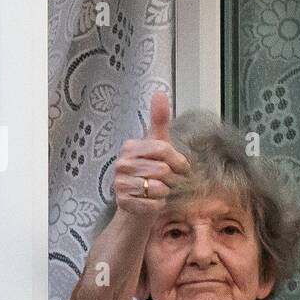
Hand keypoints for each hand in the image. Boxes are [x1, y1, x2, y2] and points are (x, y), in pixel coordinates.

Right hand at [114, 91, 189, 217]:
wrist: (136, 206)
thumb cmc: (150, 173)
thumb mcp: (156, 145)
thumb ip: (159, 120)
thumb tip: (160, 93)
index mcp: (129, 147)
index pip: (163, 149)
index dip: (179, 161)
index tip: (179, 167)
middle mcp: (121, 164)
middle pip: (163, 169)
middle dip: (172, 179)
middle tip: (167, 182)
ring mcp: (119, 184)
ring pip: (159, 188)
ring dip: (165, 193)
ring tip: (158, 192)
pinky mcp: (123, 204)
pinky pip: (153, 204)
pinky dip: (158, 205)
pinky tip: (151, 202)